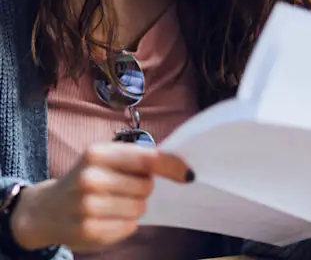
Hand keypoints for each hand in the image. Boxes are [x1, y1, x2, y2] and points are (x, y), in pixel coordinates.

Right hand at [11, 143, 192, 251]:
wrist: (47, 209)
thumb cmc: (88, 177)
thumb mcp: (106, 158)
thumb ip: (138, 158)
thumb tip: (178, 165)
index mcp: (98, 154)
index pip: (146, 159)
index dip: (171, 165)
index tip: (188, 173)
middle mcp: (90, 178)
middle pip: (146, 186)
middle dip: (143, 188)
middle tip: (124, 187)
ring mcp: (87, 207)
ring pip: (140, 208)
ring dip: (135, 206)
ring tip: (114, 202)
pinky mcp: (88, 232)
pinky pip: (129, 227)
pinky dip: (125, 223)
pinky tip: (107, 217)